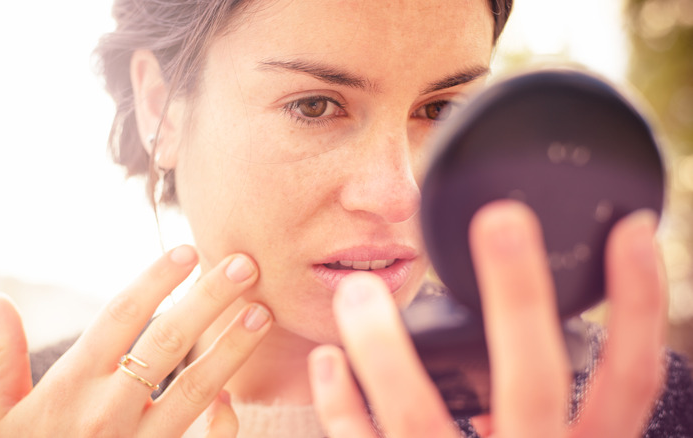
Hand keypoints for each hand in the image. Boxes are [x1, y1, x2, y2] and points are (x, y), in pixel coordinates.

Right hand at [0, 246, 272, 436]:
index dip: (157, 280)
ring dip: (232, 348)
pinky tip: (235, 395)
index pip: (121, 316)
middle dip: (209, 299)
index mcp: (71, 384)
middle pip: (167, 341)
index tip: (188, 251)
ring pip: (195, 388)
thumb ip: (2, 357)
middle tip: (245, 264)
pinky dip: (222, 420)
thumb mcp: (0, 416)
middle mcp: (108, 409)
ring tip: (262, 313)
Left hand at [309, 201, 665, 437]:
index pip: (630, 377)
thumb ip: (560, 416)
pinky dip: (341, 408)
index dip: (638, 304)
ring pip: (422, 417)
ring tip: (355, 291)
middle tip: (497, 220)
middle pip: (535, 379)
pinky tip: (324, 362)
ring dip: (385, 347)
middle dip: (519, 296)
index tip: (628, 229)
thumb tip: (550, 329)